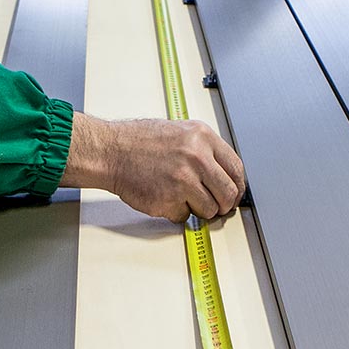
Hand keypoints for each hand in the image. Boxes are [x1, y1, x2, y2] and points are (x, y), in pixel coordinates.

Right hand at [61, 112, 245, 221]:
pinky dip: (177, 212)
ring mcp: (183, 180)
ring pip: (210, 209)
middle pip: (228, 193)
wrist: (111, 150)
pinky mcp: (169, 200)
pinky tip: (165, 197)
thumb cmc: (139, 141)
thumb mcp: (181, 132)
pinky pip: (185, 216)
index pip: (236, 169)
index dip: (237, 186)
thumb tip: (225, 175)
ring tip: (182, 197)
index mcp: (203, 137)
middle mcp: (196, 157)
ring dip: (199, 210)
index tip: (234, 194)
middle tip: (217, 207)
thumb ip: (205, 151)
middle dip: (224, 205)